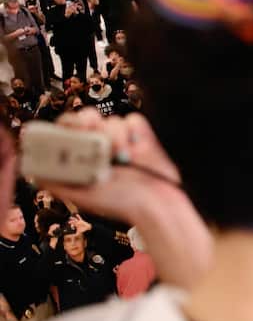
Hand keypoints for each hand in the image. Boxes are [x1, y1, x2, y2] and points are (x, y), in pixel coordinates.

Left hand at [40, 110, 210, 286]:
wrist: (154, 204)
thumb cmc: (119, 204)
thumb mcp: (80, 196)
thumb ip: (55, 183)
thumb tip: (30, 173)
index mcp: (83, 156)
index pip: (67, 129)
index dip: (67, 125)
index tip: (72, 131)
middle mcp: (101, 145)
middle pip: (87, 116)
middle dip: (87, 121)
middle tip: (92, 132)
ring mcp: (122, 139)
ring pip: (111, 119)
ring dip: (115, 136)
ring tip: (120, 157)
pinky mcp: (142, 136)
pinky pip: (134, 120)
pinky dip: (134, 131)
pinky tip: (134, 149)